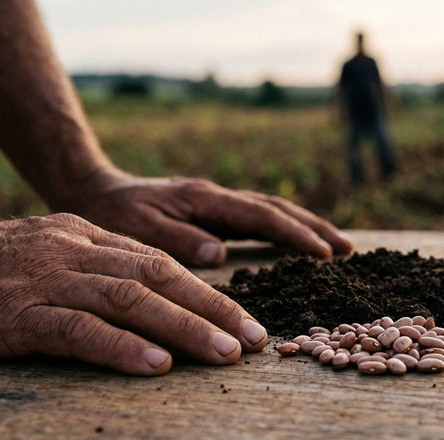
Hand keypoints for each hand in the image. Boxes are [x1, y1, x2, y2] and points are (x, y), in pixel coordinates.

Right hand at [0, 214, 267, 375]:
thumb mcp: (51, 253)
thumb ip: (101, 266)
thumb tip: (158, 292)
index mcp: (86, 234)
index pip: (159, 262)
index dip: (207, 291)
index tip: (243, 320)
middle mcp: (73, 250)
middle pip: (156, 277)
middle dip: (211, 309)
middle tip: (251, 339)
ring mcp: (45, 280)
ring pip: (127, 300)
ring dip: (182, 328)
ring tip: (222, 355)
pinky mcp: (16, 315)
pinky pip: (77, 330)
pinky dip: (120, 347)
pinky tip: (156, 364)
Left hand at [71, 173, 354, 266]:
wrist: (95, 189)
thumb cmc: (114, 211)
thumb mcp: (136, 227)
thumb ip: (176, 239)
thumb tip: (219, 253)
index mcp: (204, 199)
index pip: (260, 216)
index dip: (294, 235)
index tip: (324, 254)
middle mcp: (217, 197)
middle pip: (277, 208)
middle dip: (314, 228)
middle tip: (348, 250)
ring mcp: (217, 202)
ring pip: (272, 210)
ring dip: (306, 226)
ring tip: (337, 246)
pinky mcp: (213, 211)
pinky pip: (258, 218)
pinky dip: (284, 228)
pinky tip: (297, 241)